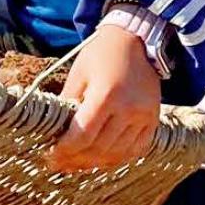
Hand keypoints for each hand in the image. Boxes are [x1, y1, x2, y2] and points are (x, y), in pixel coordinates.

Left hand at [48, 26, 161, 173]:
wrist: (136, 40)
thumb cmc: (101, 54)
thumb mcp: (78, 75)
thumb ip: (67, 104)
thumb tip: (54, 132)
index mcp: (106, 95)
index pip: (82, 136)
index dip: (64, 151)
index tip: (51, 156)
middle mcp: (128, 108)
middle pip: (99, 148)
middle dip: (76, 160)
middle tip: (60, 164)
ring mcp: (143, 115)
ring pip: (118, 153)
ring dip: (95, 163)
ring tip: (78, 164)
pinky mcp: (153, 119)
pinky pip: (136, 149)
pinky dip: (119, 158)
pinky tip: (103, 160)